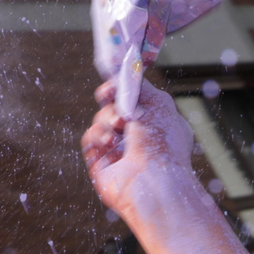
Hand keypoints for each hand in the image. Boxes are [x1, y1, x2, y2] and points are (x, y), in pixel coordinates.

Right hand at [81, 80, 197, 218]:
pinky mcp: (102, 165)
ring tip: (119, 127)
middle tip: (112, 101)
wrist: (154, 180)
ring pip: (99, 122)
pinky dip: (97, 136)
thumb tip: (124, 72)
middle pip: (112, 108)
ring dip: (106, 119)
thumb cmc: (163, 143)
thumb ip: (139, 85)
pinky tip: (109, 141)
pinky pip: (90, 140)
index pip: (133, 101)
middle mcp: (139, 139)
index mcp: (157, 125)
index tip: (114, 84)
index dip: (120, 89)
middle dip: (110, 102)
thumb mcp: (158, 103)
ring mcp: (120, 152)